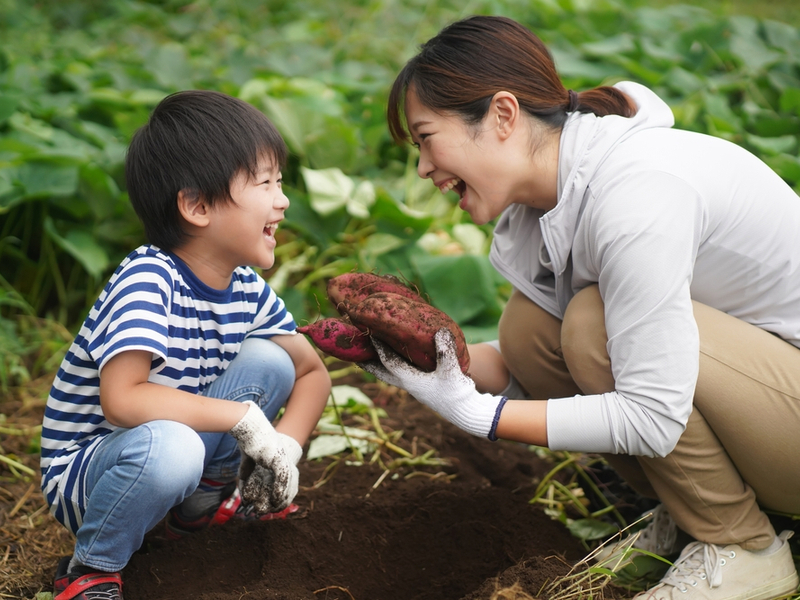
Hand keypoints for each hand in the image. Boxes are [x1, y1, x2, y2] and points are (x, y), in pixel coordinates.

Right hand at [229, 402, 293, 511]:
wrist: (250, 428)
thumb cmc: (249, 444)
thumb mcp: (248, 465)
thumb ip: (246, 478)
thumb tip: (243, 496)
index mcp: (276, 466)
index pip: (280, 487)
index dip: (274, 499)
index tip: (265, 509)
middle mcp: (282, 465)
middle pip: (285, 488)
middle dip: (278, 503)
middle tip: (267, 512)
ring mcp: (282, 461)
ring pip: (285, 485)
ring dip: (278, 499)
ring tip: (271, 509)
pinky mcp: (280, 459)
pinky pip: (283, 477)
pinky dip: (280, 489)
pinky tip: (276, 499)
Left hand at [361, 329, 506, 439]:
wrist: (465, 411)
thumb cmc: (456, 393)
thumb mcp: (452, 371)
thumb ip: (446, 352)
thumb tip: (440, 331)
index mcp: (411, 381)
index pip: (389, 362)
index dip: (379, 348)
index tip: (369, 333)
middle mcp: (408, 384)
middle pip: (381, 372)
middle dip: (367, 362)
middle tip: (352, 352)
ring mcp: (414, 385)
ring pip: (390, 373)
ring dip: (378, 363)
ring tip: (368, 353)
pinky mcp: (422, 385)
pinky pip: (402, 372)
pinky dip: (395, 363)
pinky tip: (398, 355)